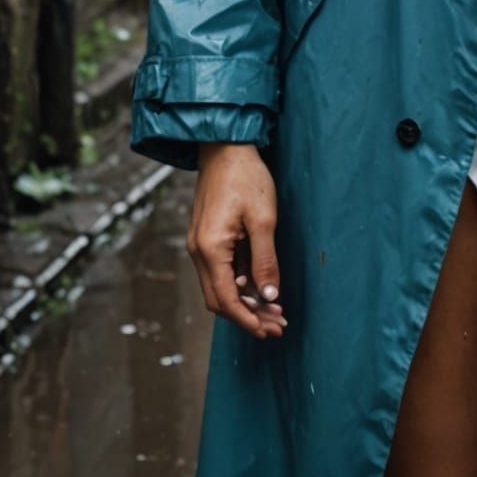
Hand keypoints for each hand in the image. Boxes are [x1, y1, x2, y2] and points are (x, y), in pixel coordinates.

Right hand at [187, 144, 286, 340]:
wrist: (225, 146)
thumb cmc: (246, 177)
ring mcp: (200, 244)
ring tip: (274, 308)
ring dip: (245, 300)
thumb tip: (268, 296)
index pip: (226, 300)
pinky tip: (260, 284)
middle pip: (219, 299)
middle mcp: (198, 251)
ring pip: (219, 286)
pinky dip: (239, 283)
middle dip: (248, 315)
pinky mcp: (206, 236)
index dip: (248, 320)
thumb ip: (265, 260)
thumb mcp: (263, 219)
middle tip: (277, 324)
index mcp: (210, 248)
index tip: (269, 331)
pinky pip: (219, 270)